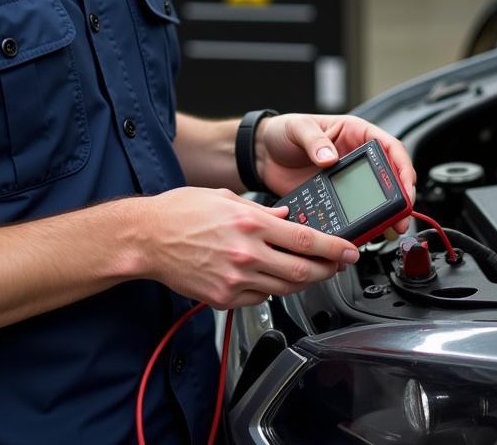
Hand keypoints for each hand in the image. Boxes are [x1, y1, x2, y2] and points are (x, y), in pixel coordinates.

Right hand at [141, 186, 358, 308]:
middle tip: (338, 265)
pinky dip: (270, 289)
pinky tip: (270, 277)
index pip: (304, 240)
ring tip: (309, 271)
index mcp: (249, 224)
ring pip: (284, 288)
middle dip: (327, 270)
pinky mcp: (223, 298)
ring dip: (302, 281)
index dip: (333, 248)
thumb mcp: (224, 198)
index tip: (349, 251)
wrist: (147, 238)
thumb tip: (285, 218)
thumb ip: (259, 210)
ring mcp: (235, 280)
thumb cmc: (180, 212)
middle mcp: (246, 254)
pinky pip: (259, 299)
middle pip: (301, 270)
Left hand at [256, 114, 416, 234]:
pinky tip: (361, 234)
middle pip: (389, 179)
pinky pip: (354, 214)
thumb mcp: (297, 128)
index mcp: (355, 134)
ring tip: (386, 231)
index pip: (390, 148)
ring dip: (385, 216)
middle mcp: (356, 158)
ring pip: (376, 200)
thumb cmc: (281, 132)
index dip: (402, 167)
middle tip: (400, 218)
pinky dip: (360, 225)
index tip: (406, 186)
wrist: (261, 155)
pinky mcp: (335, 199)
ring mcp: (347, 181)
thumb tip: (329, 157)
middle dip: (400, 199)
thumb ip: (313, 140)